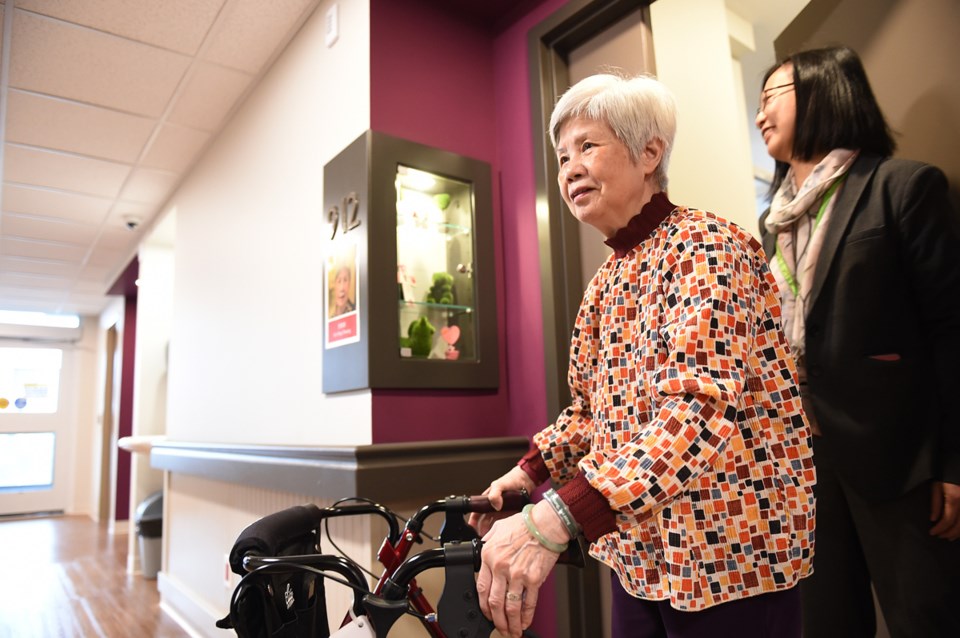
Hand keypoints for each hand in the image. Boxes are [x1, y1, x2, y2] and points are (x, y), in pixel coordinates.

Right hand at [468, 466, 536, 535]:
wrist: (526, 480)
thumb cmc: (512, 480)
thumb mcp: (500, 485)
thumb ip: (495, 494)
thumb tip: (495, 505)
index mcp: (487, 500)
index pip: (476, 513)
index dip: (473, 521)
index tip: (471, 529)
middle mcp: (493, 507)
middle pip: (484, 522)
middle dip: (481, 530)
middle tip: (483, 538)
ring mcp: (501, 512)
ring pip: (493, 525)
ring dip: (491, 532)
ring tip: (492, 540)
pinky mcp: (510, 515)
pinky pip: (504, 525)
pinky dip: (502, 531)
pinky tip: (502, 536)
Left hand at [476, 502, 565, 636]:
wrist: (546, 523)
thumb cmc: (525, 523)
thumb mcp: (498, 528)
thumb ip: (488, 541)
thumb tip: (483, 548)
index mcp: (489, 556)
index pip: (481, 588)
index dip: (483, 606)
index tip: (486, 613)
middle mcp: (501, 567)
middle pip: (494, 602)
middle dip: (496, 620)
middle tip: (499, 628)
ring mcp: (517, 575)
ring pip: (510, 607)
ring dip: (511, 623)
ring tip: (512, 631)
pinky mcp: (534, 579)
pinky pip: (529, 603)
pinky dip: (526, 616)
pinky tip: (525, 622)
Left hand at [930, 481, 959, 540]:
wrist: (956, 469)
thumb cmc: (946, 476)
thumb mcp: (937, 487)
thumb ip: (935, 504)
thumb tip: (933, 519)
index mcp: (954, 499)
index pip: (947, 520)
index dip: (939, 529)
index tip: (932, 532)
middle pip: (959, 525)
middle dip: (949, 533)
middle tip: (940, 536)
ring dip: (959, 533)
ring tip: (950, 536)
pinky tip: (959, 530)